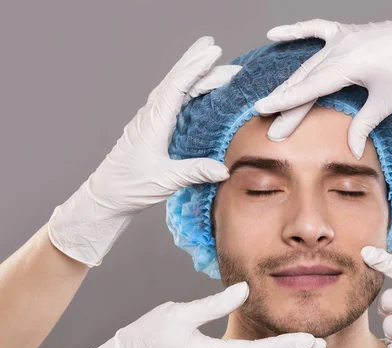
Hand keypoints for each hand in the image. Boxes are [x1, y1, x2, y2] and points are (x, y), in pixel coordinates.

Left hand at [48, 36, 241, 266]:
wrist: (107, 194)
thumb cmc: (130, 186)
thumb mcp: (165, 180)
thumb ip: (194, 172)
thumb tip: (223, 169)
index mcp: (154, 122)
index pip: (177, 86)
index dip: (196, 68)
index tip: (213, 53)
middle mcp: (151, 115)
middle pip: (175, 80)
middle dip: (196, 63)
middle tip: (215, 48)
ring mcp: (150, 119)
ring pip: (173, 87)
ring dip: (191, 73)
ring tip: (209, 61)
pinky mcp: (151, 127)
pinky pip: (171, 99)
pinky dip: (186, 88)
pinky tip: (195, 88)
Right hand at [253, 14, 391, 157]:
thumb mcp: (388, 101)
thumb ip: (364, 124)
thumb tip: (351, 151)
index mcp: (350, 64)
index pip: (310, 89)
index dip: (286, 103)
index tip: (263, 112)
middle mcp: (342, 47)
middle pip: (306, 80)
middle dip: (287, 104)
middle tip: (272, 127)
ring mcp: (343, 36)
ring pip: (308, 62)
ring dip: (290, 82)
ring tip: (272, 101)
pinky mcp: (348, 32)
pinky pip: (316, 28)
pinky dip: (296, 31)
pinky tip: (275, 34)